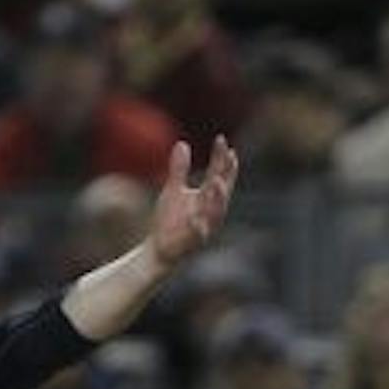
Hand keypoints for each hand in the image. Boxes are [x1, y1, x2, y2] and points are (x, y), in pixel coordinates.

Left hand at [147, 136, 238, 268]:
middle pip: (222, 191)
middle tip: (229, 155)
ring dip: (217, 198)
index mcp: (208, 198)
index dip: (222, 158)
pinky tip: (196, 217)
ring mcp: (204, 227)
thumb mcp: (174, 190)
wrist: (159, 249)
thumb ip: (179, 169)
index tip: (222, 139)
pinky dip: (198, 226)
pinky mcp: (192, 243)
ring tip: (216, 181)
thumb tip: (183, 143)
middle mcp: (211, 212)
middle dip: (226, 174)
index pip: (220, 175)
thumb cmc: (170, 220)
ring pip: (215, 212)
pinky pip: (198, 235)